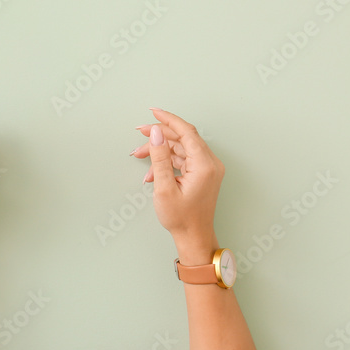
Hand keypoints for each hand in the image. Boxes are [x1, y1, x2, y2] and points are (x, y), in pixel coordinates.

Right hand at [132, 108, 222, 263]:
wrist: (194, 237)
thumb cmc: (181, 218)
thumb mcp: (164, 187)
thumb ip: (160, 157)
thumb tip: (156, 133)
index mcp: (204, 165)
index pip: (186, 132)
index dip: (168, 119)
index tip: (153, 112)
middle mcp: (210, 164)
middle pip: (183, 138)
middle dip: (160, 134)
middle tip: (140, 131)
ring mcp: (207, 169)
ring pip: (181, 148)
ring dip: (160, 149)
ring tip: (139, 154)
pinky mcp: (203, 174)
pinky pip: (183, 159)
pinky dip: (167, 161)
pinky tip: (152, 171)